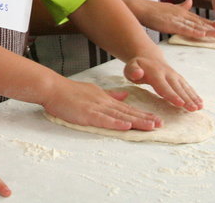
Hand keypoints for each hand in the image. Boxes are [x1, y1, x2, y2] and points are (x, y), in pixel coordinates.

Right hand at [42, 78, 161, 130]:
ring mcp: (96, 108)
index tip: (156, 119)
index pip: (127, 108)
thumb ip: (110, 95)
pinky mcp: (87, 114)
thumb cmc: (69, 91)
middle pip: (128, 112)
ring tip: (151, 126)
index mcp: (105, 99)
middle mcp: (104, 103)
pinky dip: (116, 123)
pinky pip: (104, 119)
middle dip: (145, 119)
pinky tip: (126, 126)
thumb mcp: (93, 91)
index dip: (142, 114)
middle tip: (161, 124)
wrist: (53, 88)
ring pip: (120, 116)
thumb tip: (125, 96)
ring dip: (136, 121)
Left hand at [123, 56, 202, 111]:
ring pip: (185, 88)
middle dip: (186, 99)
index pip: (164, 86)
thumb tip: (138, 73)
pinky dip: (194, 95)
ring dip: (193, 98)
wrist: (148, 56)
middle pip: (177, 88)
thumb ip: (133, 71)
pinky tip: (200, 103)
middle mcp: (168, 74)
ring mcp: (175, 76)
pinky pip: (187, 87)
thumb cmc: (137, 66)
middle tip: (194, 109)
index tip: (180, 103)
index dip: (172, 95)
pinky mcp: (179, 78)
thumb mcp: (130, 67)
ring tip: (199, 107)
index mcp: (155, 73)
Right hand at [137, 0, 214, 38]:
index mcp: (182, 12)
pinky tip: (202, 34)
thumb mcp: (170, 6)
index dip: (210, 23)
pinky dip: (194, 31)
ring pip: (195, 26)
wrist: (141, 8)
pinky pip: (184, 29)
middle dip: (213, 29)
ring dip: (207, 31)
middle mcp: (181, 15)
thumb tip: (190, 0)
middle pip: (200, 23)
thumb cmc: (153, 9)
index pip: (198, 19)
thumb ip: (182, 5)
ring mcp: (176, 19)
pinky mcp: (170, 24)